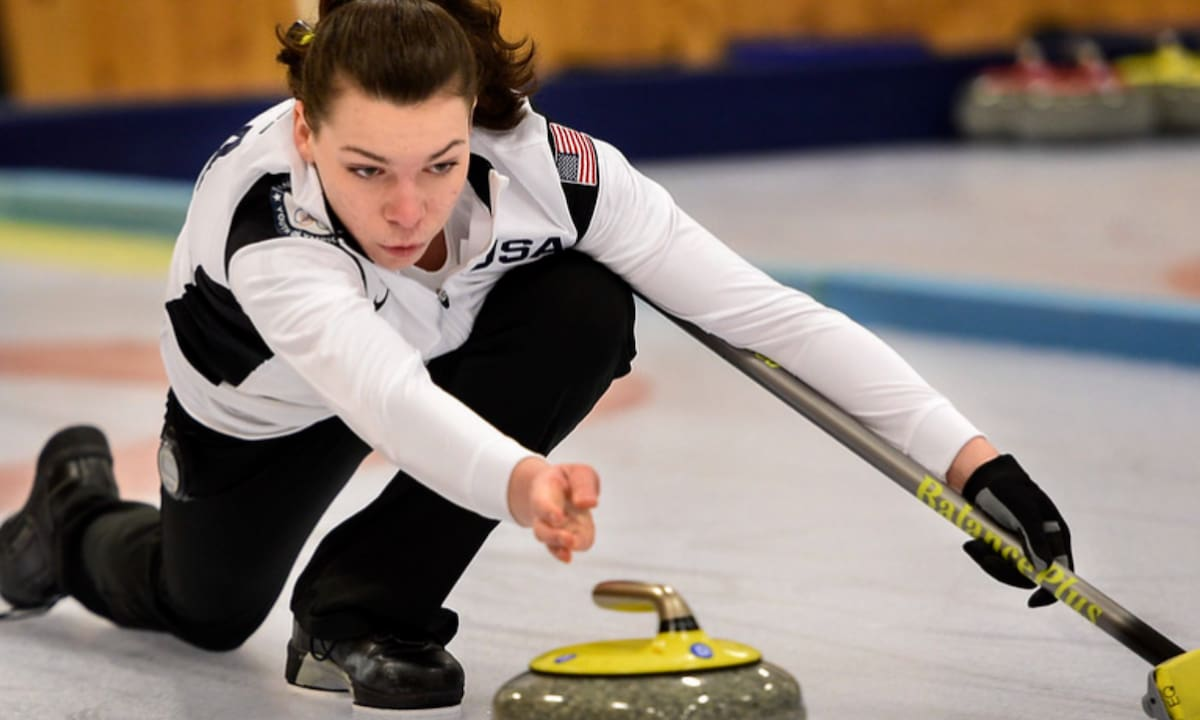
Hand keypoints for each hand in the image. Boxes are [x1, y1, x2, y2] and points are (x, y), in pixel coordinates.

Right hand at [507, 457, 598, 562]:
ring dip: (559, 544)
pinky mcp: (562, 539)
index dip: (549, 511)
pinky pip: (559, 549)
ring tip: (571, 545)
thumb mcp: (579, 473)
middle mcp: (543, 514)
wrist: (558, 487)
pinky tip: (567, 558)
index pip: (543, 503)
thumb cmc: (569, 480)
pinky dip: (562, 553)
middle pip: (542, 529)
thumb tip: (588, 504)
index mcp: (544, 492)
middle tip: (569, 539)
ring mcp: (551, 529)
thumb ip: (583, 485)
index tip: (559, 517)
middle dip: (553, 535)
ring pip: (548, 541)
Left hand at [961, 454, 1073, 606]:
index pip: (1063, 573)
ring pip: (1010, 570)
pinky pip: (996, 560)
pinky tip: (971, 543)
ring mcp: (1023, 546)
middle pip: (1030, 576)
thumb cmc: (1009, 489)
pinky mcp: (1005, 544)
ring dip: (990, 563)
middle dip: (1005, 571)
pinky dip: (983, 555)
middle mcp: (1042, 544)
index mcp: (1055, 536)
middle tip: (984, 557)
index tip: (1033, 602)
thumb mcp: (1024, 510)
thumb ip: (1035, 538)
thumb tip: (1044, 569)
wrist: (985, 477)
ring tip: (972, 546)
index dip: (1052, 592)